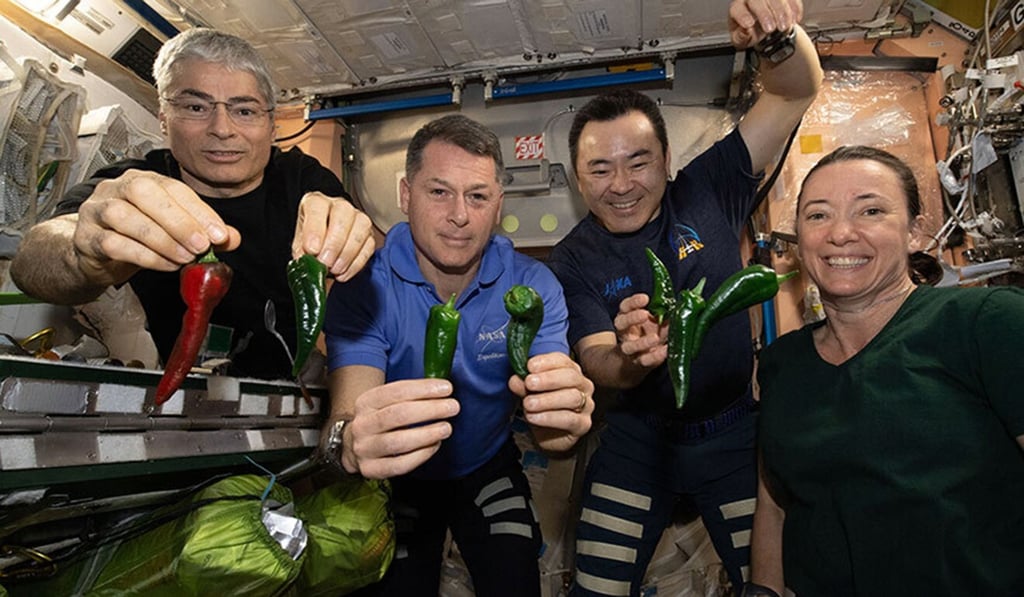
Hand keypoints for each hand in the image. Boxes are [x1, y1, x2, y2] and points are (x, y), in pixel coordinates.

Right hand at [73, 169, 240, 285]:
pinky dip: (144, 256)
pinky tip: (165, 265)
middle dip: (178, 220)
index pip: (173, 187)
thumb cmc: (135, 237)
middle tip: (201, 245)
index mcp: (142, 180)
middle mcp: (116, 188)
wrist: (94, 256)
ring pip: (124, 216)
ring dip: (161, 239)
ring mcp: (96, 211)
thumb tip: (232, 237)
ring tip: (185, 258)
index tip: (220, 234)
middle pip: (144, 193)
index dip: (199, 210)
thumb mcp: (172, 232)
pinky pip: (112, 243)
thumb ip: (202, 231)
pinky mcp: (85, 238)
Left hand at [292, 191, 375, 281]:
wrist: (322, 252)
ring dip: (347, 253)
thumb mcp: (300, 248)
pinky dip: (357, 263)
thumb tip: (309, 266)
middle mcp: (338, 205)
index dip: (314, 228)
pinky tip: (344, 273)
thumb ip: (303, 255)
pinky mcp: (369, 234)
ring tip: (335, 270)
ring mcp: (357, 217)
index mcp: (316, 203)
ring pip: (361, 226)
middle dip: (334, 243)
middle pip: (343, 214)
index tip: (312, 250)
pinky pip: (369, 245)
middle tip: (325, 263)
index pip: (317, 206)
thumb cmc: (311, 245)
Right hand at [338, 378, 459, 478]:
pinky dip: (421, 455)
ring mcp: (364, 449)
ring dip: (427, 434)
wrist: (353, 446)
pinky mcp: (371, 469)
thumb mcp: (385, 402)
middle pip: (398, 415)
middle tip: (452, 407)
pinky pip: (399, 464)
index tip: (446, 388)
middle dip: (430, 410)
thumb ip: (410, 395)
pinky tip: (435, 445)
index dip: (423, 389)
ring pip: (398, 442)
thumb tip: (443, 388)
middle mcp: (362, 425)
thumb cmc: (380, 420)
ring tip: (446, 428)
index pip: (395, 391)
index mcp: (366, 402)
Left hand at [509, 352, 593, 452]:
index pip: (563, 361)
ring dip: (547, 400)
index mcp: (571, 372)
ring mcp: (587, 405)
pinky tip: (534, 417)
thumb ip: (523, 385)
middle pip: (571, 376)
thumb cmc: (542, 408)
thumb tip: (515, 379)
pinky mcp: (584, 424)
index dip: (547, 361)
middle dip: (548, 379)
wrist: (548, 435)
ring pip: (572, 397)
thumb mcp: (530, 393)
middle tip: (529, 383)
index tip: (530, 366)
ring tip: (528, 404)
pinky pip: (570, 419)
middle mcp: (583, 386)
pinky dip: (549, 417)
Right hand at [614, 293, 668, 369]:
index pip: (625, 307)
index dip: (633, 302)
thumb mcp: (655, 323)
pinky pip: (644, 360)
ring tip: (655, 338)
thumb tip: (680, 308)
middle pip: (621, 323)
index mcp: (627, 318)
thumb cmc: (649, 334)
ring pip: (628, 346)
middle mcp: (625, 332)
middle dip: (632, 318)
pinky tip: (665, 351)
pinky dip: (655, 356)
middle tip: (644, 314)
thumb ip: (664, 316)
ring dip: (641, 342)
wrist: (640, 358)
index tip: (645, 298)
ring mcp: (630, 349)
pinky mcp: (638, 362)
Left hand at [729, 0, 801, 48]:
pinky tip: (795, 20)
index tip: (749, 24)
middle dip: (765, 14)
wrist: (761, 28)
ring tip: (784, 27)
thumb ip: (740, 37)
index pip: (738, 8)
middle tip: (770, 29)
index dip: (743, 15)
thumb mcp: (741, 39)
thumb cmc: (748, 33)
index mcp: (737, 7)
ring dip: (782, 12)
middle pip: (757, 0)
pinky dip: (795, 8)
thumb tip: (745, 31)